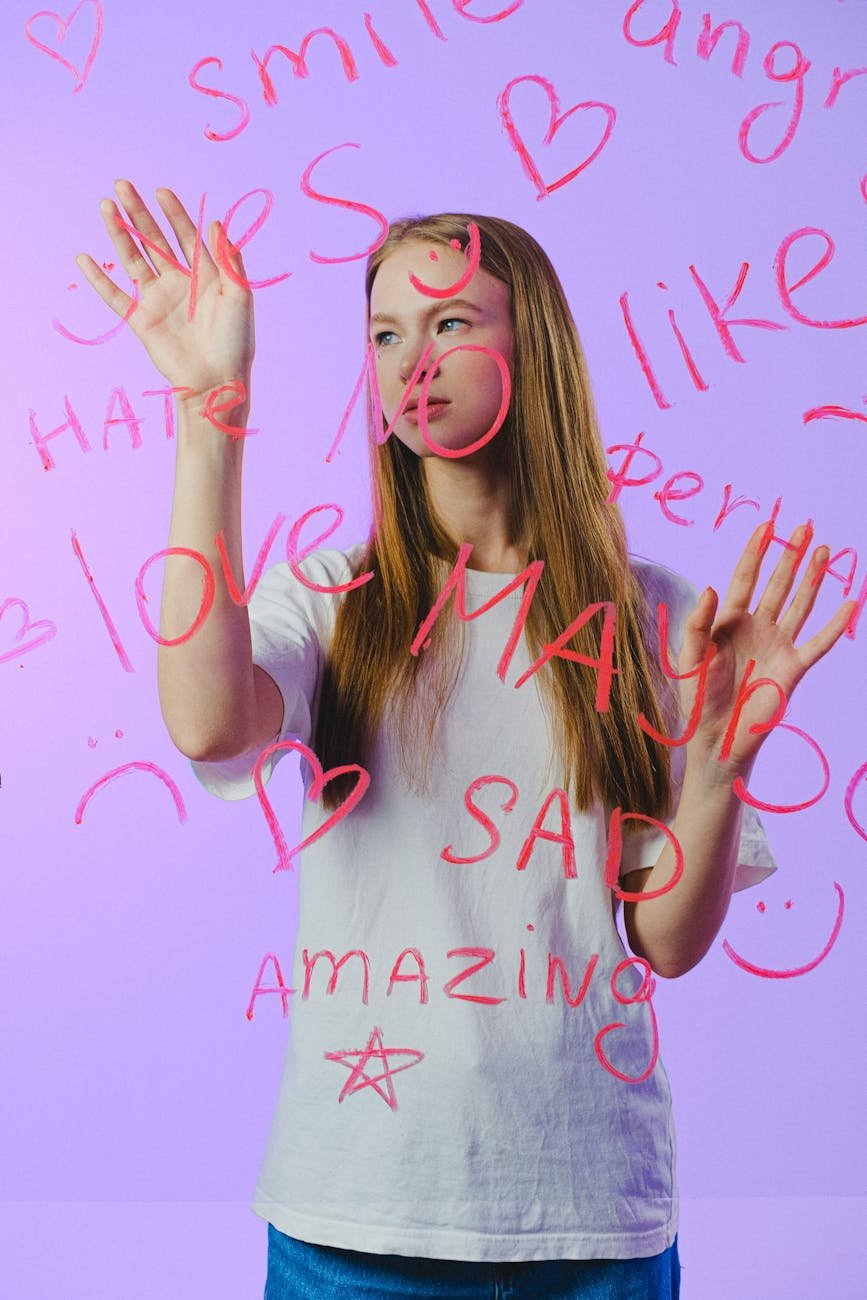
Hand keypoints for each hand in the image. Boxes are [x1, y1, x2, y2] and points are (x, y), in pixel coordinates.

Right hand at [75, 179, 254, 401]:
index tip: (160, 191)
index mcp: (205, 275)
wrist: (217, 381)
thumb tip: (216, 221)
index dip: (174, 213)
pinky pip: (115, 296)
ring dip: (118, 234)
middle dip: (139, 213)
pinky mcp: (142, 320)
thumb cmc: (236, 341)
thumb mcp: (240, 295)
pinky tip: (84, 258)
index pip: (185, 236)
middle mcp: (179, 283)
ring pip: (133, 260)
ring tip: (105, 206)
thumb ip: (229, 259)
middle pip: (154, 241)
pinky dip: (98, 279)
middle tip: (122, 185)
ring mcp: (158, 300)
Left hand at [677, 521, 854, 770]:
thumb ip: (698, 624)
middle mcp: (756, 628)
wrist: (715, 738)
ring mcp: (777, 646)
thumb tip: (711, 587)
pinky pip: (818, 642)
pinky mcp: (793, 668)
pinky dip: (834, 624)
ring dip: (811, 578)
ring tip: (823, 550)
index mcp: (728, 622)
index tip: (767, 525)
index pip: (744, 579)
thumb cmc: (696, 698)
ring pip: (799, 604)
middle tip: (804, 526)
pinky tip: (849, 602)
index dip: (755, 552)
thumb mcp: (690, 658)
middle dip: (790, 555)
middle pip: (777, 584)